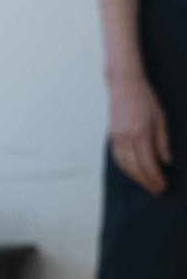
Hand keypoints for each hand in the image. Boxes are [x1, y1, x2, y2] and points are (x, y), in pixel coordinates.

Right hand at [107, 74, 172, 195]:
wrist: (124, 86)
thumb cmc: (145, 99)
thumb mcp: (161, 118)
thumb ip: (163, 142)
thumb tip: (166, 162)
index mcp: (141, 133)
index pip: (148, 164)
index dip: (155, 178)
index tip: (163, 187)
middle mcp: (126, 139)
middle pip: (135, 169)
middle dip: (147, 182)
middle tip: (157, 191)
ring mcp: (117, 139)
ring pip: (125, 167)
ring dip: (136, 179)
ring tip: (147, 185)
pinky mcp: (112, 138)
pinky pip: (118, 160)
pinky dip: (126, 170)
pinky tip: (134, 174)